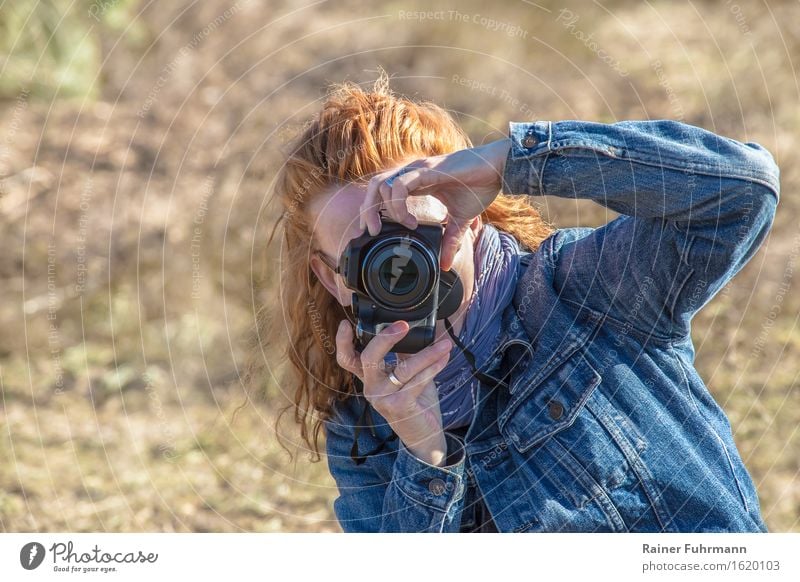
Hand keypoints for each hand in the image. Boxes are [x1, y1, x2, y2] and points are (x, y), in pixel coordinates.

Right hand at [335, 319, 451, 465]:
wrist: (423, 436)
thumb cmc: (415, 402)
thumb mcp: (405, 376)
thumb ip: (403, 356)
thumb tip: (412, 331)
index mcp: (370, 378)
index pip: (347, 360)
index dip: (343, 342)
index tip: (346, 323)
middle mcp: (371, 388)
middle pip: (368, 358)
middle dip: (385, 338)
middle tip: (404, 325)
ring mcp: (383, 398)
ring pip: (403, 368)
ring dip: (427, 353)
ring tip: (444, 344)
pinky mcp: (399, 406)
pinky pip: (418, 381)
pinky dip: (434, 367)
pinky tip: (444, 358)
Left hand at [360, 137, 511, 270]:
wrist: (498, 168)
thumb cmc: (479, 186)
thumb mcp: (461, 220)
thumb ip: (450, 240)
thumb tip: (447, 265)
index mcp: (415, 182)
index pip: (382, 192)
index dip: (373, 211)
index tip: (375, 233)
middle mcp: (412, 173)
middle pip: (374, 187)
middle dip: (368, 212)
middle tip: (373, 233)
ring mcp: (417, 170)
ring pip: (382, 185)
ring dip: (384, 210)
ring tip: (398, 227)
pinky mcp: (426, 171)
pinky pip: (400, 186)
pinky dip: (399, 207)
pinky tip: (411, 221)